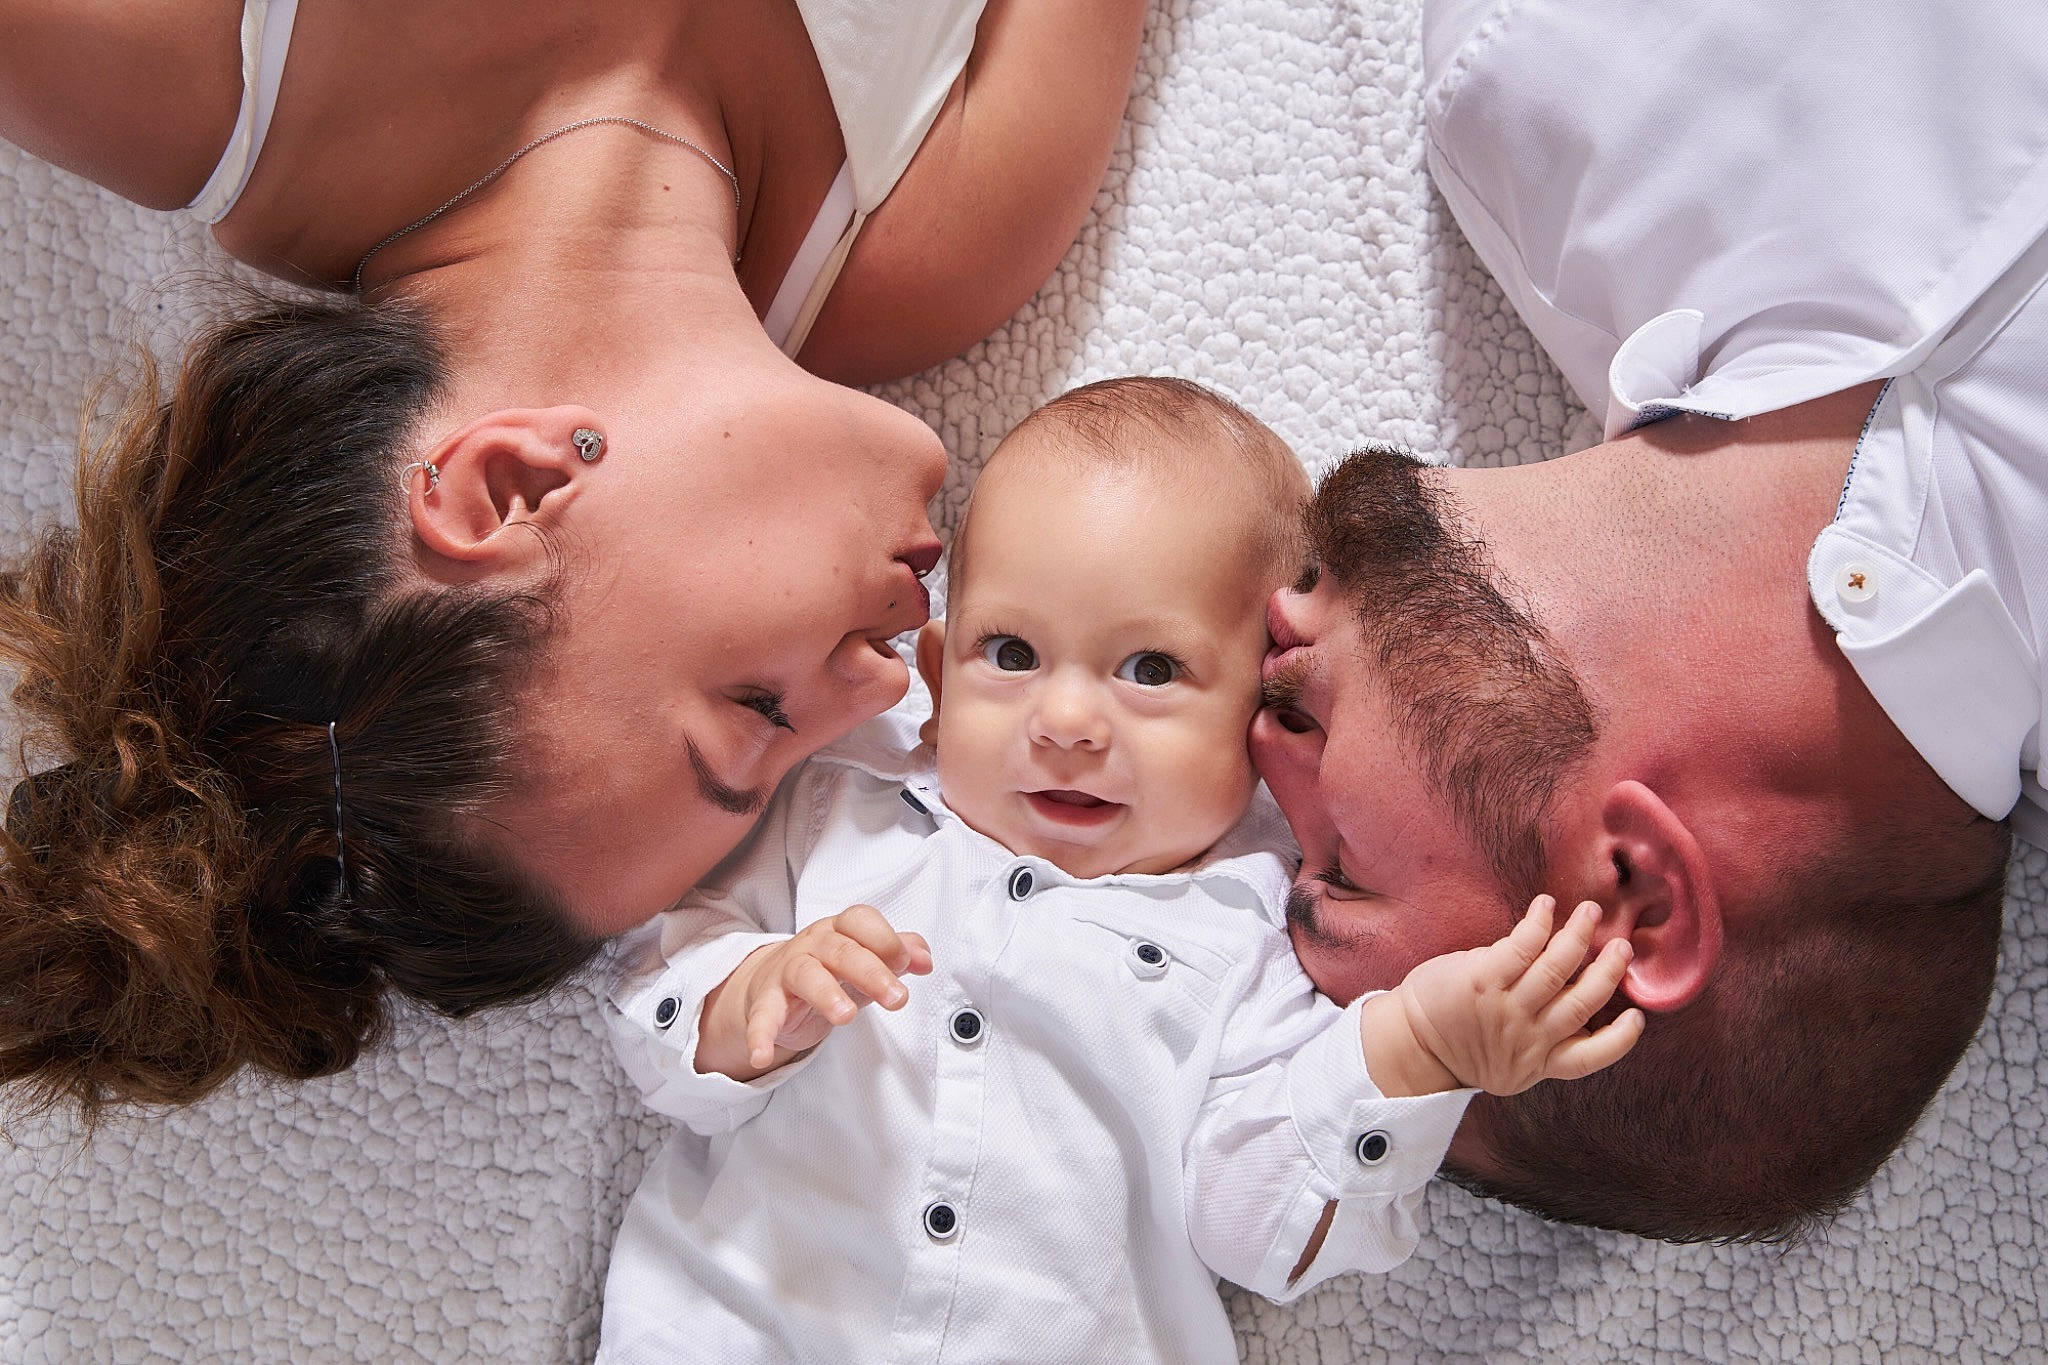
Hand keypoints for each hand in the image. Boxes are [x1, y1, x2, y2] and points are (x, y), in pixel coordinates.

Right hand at [696, 906, 932, 1081]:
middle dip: (871, 973)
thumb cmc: (830, 970)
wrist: (773, 982)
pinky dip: (759, 1034)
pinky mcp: (766, 1002)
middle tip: (896, 999)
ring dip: (825, 994)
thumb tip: (925, 959)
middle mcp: (812, 944)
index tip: (907, 965)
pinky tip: (762, 1055)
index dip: (885, 939)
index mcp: (840, 930)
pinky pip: (761, 1016)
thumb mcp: (866, 960)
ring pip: (805, 974)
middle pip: (841, 951)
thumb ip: (898, 954)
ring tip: (845, 1018)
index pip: (860, 921)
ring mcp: (787, 971)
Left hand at [1360, 895, 1644, 1096]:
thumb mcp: (1509, 1058)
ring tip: (1591, 913)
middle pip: (1580, 1005)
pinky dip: (1538, 925)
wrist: (1412, 1042)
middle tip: (1623, 948)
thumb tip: (1575, 989)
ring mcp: (1505, 1009)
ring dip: (1577, 939)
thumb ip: (1543, 1033)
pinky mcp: (1482, 982)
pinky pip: (1520, 948)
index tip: (1637, 1019)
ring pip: (1555, 972)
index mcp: (1539, 1061)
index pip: (1588, 1058)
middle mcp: (1527, 1038)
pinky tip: (1547, 906)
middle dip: (1606, 975)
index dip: (1618, 1041)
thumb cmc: (1464, 1041)